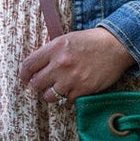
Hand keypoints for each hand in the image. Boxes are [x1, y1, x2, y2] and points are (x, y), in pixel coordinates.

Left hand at [20, 27, 135, 105]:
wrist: (116, 46)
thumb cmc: (92, 41)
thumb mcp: (67, 39)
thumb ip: (51, 51)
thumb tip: (37, 66)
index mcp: (55, 48)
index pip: (29, 65)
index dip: (24, 74)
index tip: (25, 78)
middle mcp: (60, 64)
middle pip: (36, 83)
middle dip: (36, 86)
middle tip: (41, 85)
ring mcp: (71, 79)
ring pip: (49, 96)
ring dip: (51, 94)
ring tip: (57, 89)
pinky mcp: (83, 90)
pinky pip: (66, 101)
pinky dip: (66, 99)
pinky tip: (71, 92)